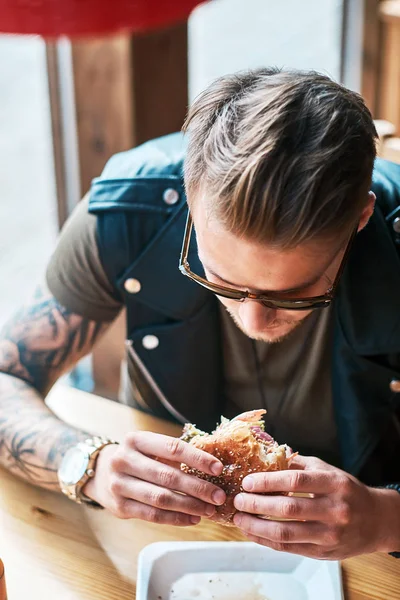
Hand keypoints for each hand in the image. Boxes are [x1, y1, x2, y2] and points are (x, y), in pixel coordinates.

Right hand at [83, 431, 225, 525]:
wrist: (99, 473)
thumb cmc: (136, 458)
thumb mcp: (148, 447)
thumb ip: (173, 453)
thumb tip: (212, 466)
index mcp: (136, 440)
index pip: (172, 447)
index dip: (197, 458)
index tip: (218, 468)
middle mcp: (124, 460)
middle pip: (168, 476)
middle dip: (198, 487)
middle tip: (219, 495)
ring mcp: (119, 485)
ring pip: (161, 498)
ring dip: (189, 505)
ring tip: (209, 509)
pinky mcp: (119, 507)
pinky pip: (152, 515)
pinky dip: (176, 518)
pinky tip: (193, 518)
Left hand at [232, 455, 398, 558]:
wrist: (376, 520)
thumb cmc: (346, 490)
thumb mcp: (327, 470)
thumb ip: (298, 464)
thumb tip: (266, 454)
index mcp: (334, 483)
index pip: (295, 481)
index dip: (268, 481)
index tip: (247, 481)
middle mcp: (334, 509)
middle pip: (287, 508)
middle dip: (256, 504)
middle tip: (237, 500)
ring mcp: (329, 534)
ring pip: (285, 532)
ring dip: (257, 527)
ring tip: (239, 518)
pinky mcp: (323, 552)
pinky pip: (289, 548)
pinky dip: (266, 541)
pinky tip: (252, 532)